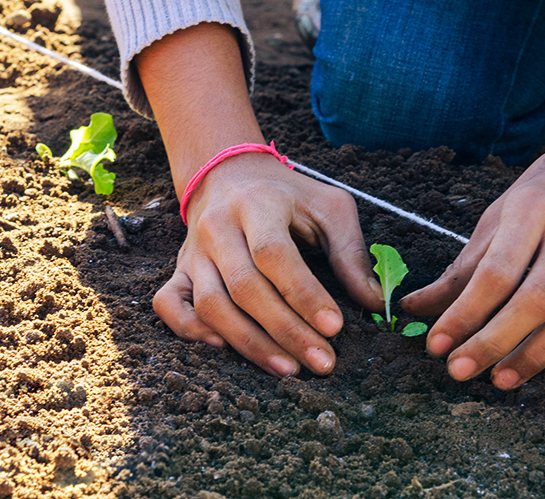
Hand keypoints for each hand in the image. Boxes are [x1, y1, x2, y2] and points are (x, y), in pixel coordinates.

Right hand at [153, 153, 383, 376]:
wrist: (231, 175)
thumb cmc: (289, 196)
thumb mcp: (328, 207)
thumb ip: (351, 252)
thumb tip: (375, 303)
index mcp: (258, 205)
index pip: (275, 254)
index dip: (303, 294)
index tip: (334, 327)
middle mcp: (219, 227)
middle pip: (245, 287)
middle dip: (286, 331)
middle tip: (322, 362)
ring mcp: (194, 251)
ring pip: (212, 305)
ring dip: (250, 343)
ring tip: (290, 369)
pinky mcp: (179, 270)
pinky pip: (168, 305)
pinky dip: (190, 330)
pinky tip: (224, 348)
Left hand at [401, 75, 544, 388]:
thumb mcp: (500, 213)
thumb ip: (463, 265)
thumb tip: (415, 307)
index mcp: (529, 212)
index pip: (493, 272)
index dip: (464, 313)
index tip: (436, 344)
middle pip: (534, 298)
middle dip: (494, 341)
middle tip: (459, 370)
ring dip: (539, 351)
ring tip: (502, 379)